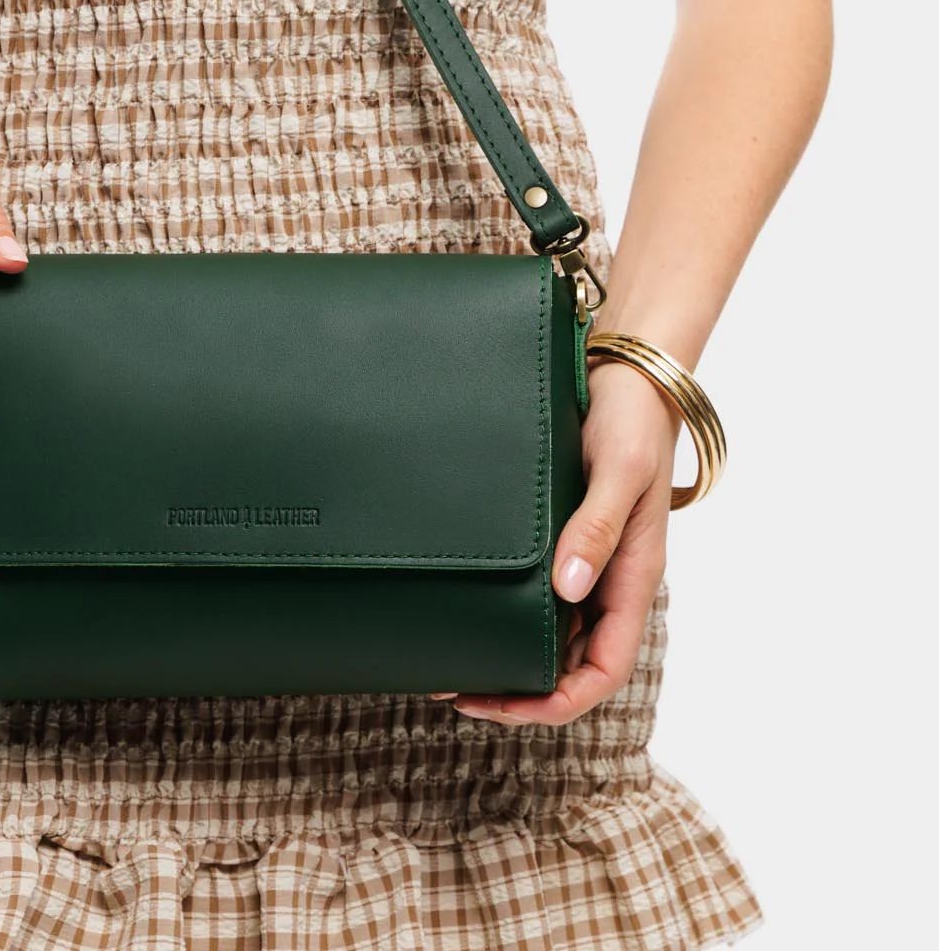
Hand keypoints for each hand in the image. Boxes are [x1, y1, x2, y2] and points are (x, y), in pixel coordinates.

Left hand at [431, 355, 676, 724]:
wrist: (627, 376)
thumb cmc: (632, 423)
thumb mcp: (619, 474)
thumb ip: (596, 528)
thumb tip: (570, 586)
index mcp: (632, 578)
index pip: (601, 671)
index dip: (552, 702)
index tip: (496, 704)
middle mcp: (609, 580)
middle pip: (568, 665)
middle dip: (517, 689)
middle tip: (450, 687)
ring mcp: (587, 562)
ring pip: (551, 634)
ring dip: (507, 654)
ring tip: (449, 658)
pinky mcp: (565, 538)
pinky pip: (538, 594)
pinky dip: (505, 613)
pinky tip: (467, 610)